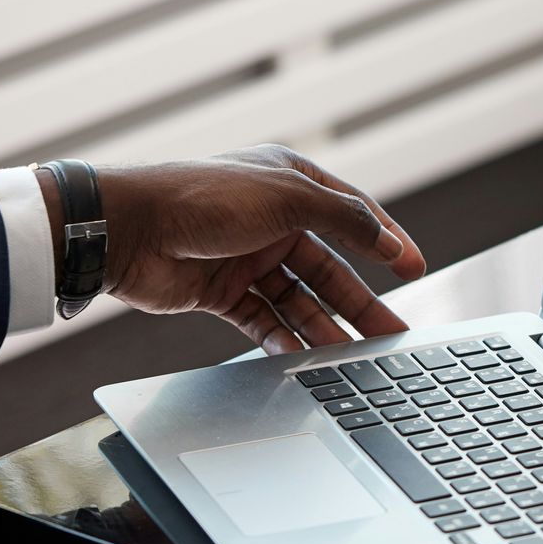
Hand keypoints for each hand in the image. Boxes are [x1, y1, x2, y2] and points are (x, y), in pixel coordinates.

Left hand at [42, 145, 426, 353]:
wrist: (127, 230)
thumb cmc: (202, 198)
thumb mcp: (287, 197)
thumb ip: (345, 218)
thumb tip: (389, 241)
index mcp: (291, 184)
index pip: (354, 215)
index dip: (386, 242)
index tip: (415, 268)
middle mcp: (272, 220)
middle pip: (330, 268)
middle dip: (361, 303)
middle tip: (391, 335)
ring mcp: (247, 258)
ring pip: (299, 300)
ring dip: (325, 328)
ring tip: (354, 359)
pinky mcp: (221, 292)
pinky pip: (265, 321)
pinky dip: (284, 339)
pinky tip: (304, 358)